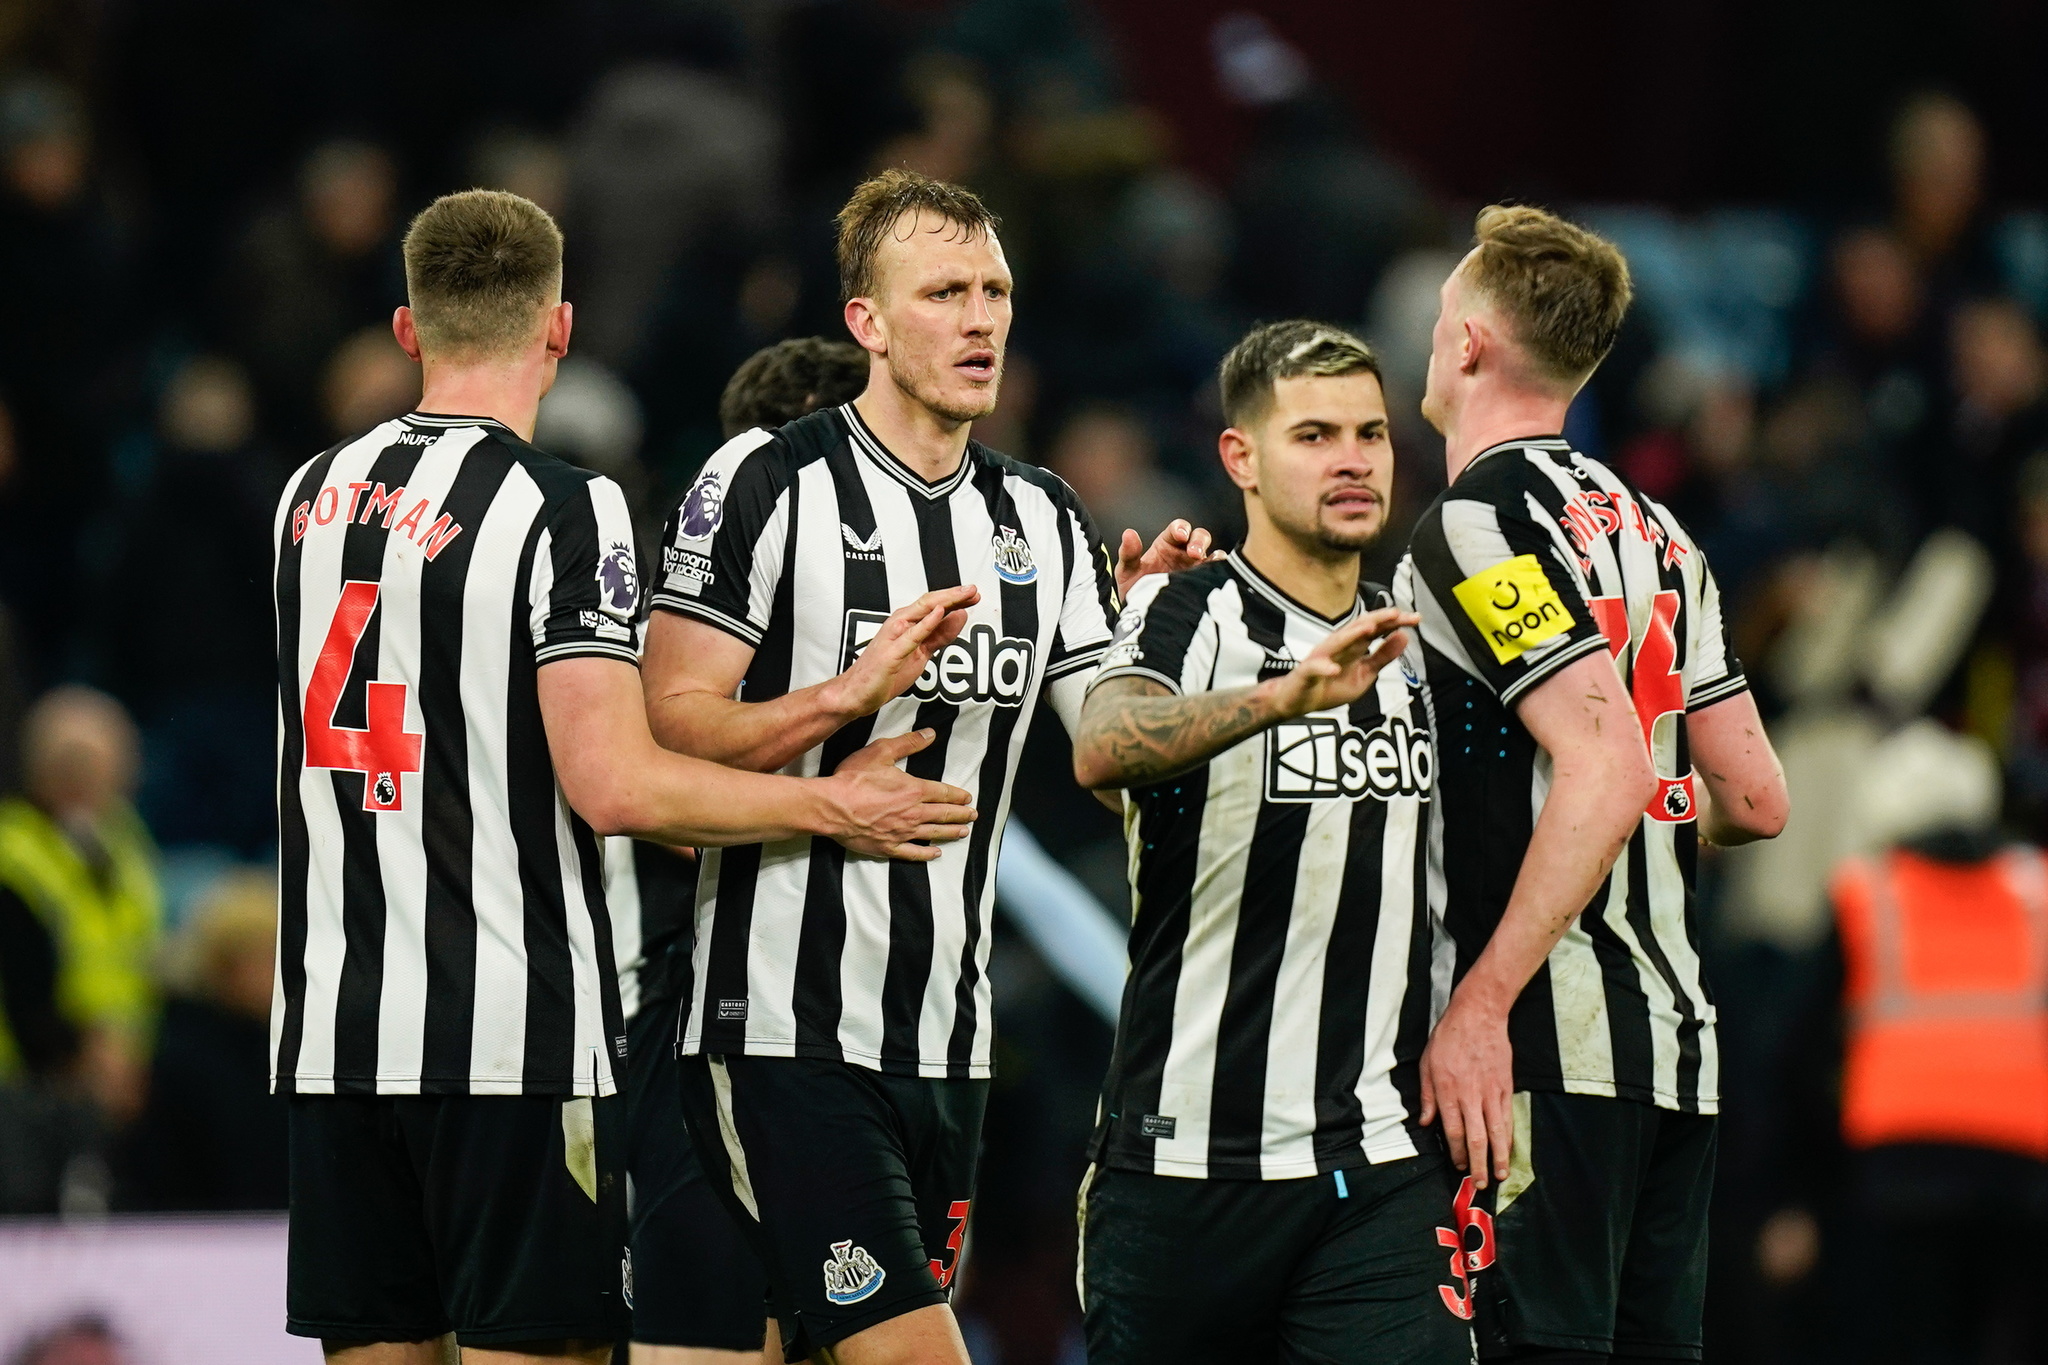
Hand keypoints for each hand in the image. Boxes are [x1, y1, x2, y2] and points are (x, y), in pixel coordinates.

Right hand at [824, 585, 980, 718]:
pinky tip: (938, 613)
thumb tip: (959, 617)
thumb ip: (939, 636)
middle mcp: (900, 624)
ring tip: (962, 595)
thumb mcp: (921, 654)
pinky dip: (926, 623)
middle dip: (954, 595)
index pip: (934, 605)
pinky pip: (911, 635)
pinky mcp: (891, 652)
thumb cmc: (885, 672)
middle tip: (973, 590)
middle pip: (930, 603)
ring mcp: (894, 636)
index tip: (974, 594)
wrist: (856, 693)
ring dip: (944, 602)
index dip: (956, 598)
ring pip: (922, 612)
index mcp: (907, 624)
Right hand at [825, 729, 977, 860]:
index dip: (958, 795)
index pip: (943, 793)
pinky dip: (926, 854)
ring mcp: (902, 832)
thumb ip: (908, 743)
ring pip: (933, 834)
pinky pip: (913, 853)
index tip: (968, 798)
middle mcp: (913, 813)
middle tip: (973, 816)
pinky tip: (935, 853)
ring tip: (963, 833)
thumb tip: (930, 734)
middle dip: (961, 815)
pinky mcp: (888, 847)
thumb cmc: (854, 779)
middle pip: (944, 814)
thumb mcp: (881, 752)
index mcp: (914, 790)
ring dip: (951, 833)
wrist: (832, 806)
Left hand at [1115, 520, 1223, 599]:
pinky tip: (1217, 576)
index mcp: (1167, 544)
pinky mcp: (1204, 584)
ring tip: (1208, 564)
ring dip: (1214, 556)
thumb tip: (1129, 533)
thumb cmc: (1135, 590)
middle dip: (1199, 542)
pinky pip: (1218, 574)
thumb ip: (1129, 553)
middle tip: (1194, 553)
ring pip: (1213, 554)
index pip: (1178, 528)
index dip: (1181, 528)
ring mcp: (1196, 569)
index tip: (1180, 535)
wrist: (1142, 618)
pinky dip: (1221, 572)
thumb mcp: (1127, 572)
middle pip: (1200, 537)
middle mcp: (1184, 554)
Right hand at [1259, 607, 1417, 718]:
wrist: (1297, 700)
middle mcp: (1339, 646)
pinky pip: (1314, 668)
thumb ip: (1383, 656)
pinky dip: (1323, 668)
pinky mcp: (1307, 672)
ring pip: (1337, 642)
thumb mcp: (1365, 674)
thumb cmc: (1330, 686)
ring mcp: (1322, 657)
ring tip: (1369, 628)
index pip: (1377, 629)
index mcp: (1355, 646)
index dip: (1395, 622)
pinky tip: (1333, 668)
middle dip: (1377, 620)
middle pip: (1359, 628)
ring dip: (1352, 635)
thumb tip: (1405, 637)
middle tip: (1396, 613)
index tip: (1416, 618)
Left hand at [1418, 989, 1513, 1187]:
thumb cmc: (1448, 1037)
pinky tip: (1508, 1150)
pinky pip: (1508, 1117)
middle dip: (1479, 1165)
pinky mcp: (1506, 1086)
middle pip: (1477, 1138)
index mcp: (1448, 1090)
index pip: (1454, 1131)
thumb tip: (1426, 1123)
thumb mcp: (1426, 1063)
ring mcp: (1491, 1092)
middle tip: (1481, 1184)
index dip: (1457, 1154)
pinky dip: (1508, 1137)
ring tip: (1500, 1175)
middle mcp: (1470, 1095)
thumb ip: (1427, 1096)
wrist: (1478, 1014)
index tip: (1459, 1167)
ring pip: (1497, 1132)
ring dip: (1499, 1157)